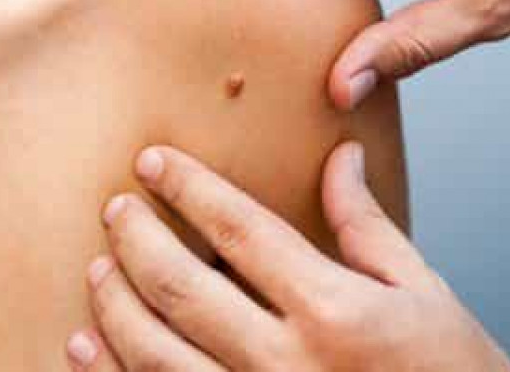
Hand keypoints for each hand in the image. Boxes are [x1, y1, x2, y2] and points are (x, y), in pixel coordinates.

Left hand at [66, 142, 509, 371]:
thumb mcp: (421, 290)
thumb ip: (366, 223)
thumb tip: (341, 158)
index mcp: (333, 310)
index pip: (240, 228)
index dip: (190, 188)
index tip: (156, 162)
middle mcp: (286, 362)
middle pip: (182, 286)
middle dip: (136, 238)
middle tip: (116, 208)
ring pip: (155, 352)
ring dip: (115, 304)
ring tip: (99, 267)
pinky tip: (88, 347)